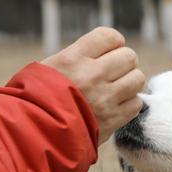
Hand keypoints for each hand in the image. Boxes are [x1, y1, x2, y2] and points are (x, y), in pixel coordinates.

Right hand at [42, 27, 144, 144]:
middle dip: (123, 64)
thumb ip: (78, 56)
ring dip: (129, 83)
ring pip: (137, 79)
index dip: (113, 43)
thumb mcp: (49, 67)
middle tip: (113, 73)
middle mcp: (92, 75)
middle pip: (129, 57)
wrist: (34, 134)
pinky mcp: (112, 120)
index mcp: (73, 58)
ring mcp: (105, 98)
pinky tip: (114, 106)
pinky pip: (136, 104)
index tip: (108, 52)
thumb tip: (105, 52)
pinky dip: (129, 104)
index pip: (110, 36)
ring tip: (116, 89)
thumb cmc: (36, 98)